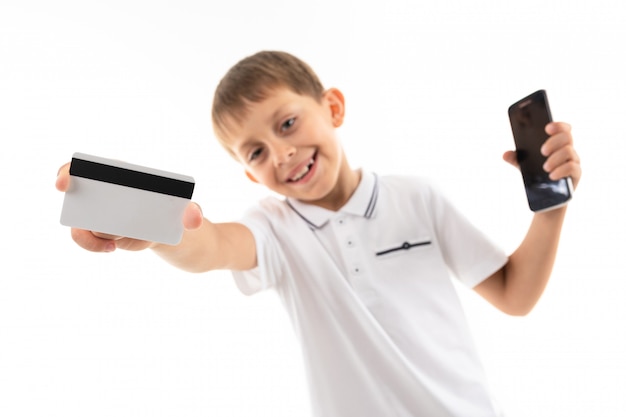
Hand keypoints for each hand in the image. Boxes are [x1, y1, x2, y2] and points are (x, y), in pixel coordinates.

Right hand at [56, 162, 203, 252]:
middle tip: (90, 220)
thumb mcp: (187, 212)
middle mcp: (107, 193)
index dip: (71, 171)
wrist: (176, 234)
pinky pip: (88, 238)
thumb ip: (192, 213)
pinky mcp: (102, 233)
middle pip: (78, 193)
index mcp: (124, 177)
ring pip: (80, 222)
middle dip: (77, 206)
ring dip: (91, 235)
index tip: (65, 181)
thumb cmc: (177, 213)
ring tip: (113, 244)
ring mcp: (101, 214)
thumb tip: (194, 218)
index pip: (91, 167)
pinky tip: (111, 248)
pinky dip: (95, 244)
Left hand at [502, 122, 581, 189]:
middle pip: (567, 137)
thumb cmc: (539, 177)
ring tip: (545, 168)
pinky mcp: (576, 174)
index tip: (547, 128)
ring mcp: (573, 161)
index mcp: (557, 144)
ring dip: (555, 158)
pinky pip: (572, 168)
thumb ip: (516, 159)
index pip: (563, 129)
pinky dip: (561, 170)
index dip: (558, 125)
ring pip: (569, 151)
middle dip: (554, 142)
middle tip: (542, 151)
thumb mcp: (525, 167)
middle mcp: (568, 150)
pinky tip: (552, 176)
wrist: (547, 198)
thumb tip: (505, 154)